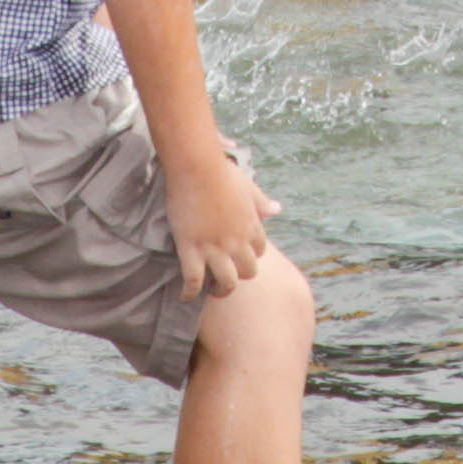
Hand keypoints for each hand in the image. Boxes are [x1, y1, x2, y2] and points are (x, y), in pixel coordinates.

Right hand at [161, 140, 276, 298]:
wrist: (197, 166)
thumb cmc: (221, 171)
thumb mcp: (248, 186)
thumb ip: (261, 202)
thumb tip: (277, 210)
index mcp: (251, 225)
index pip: (259, 251)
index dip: (250, 256)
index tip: (238, 256)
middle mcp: (237, 241)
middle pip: (248, 272)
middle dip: (239, 276)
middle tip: (227, 277)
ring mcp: (215, 247)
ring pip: (227, 283)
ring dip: (220, 291)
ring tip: (211, 291)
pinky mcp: (192, 250)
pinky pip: (194, 282)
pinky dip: (190, 294)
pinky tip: (185, 296)